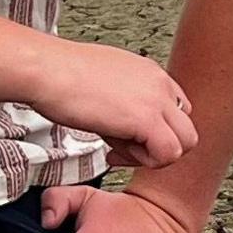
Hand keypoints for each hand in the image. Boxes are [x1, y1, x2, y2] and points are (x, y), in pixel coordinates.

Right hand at [31, 38, 193, 169]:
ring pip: (184, 144)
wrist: (46, 70)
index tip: (128, 137)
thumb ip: (124, 102)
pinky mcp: (146, 118)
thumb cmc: (61, 75)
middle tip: (126, 150)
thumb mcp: (105, 82)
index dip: (156, 130)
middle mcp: (159, 84)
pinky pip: (167, 154)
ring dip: (152, 156)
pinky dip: (142, 162)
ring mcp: (156, 100)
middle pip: (186, 129)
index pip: (178, 110)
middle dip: (159, 147)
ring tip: (118, 151)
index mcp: (151, 73)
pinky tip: (112, 153)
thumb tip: (124, 127)